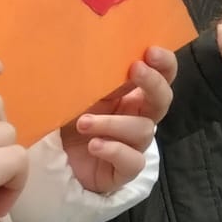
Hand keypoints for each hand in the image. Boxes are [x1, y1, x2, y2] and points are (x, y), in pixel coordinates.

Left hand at [60, 48, 175, 193]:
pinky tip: (94, 145)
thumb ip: (100, 78)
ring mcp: (135, 145)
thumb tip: (105, 53)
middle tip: (135, 69)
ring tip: (84, 122)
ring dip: (113, 123)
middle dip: (152, 82)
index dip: (164, 63)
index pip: (163, 76)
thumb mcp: (85, 95)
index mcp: (134, 96)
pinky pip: (132, 161)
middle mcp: (140, 118)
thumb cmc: (72, 120)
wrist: (57, 161)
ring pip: (143, 130)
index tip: (151, 51)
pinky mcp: (125, 170)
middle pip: (163, 99)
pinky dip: (114, 151)